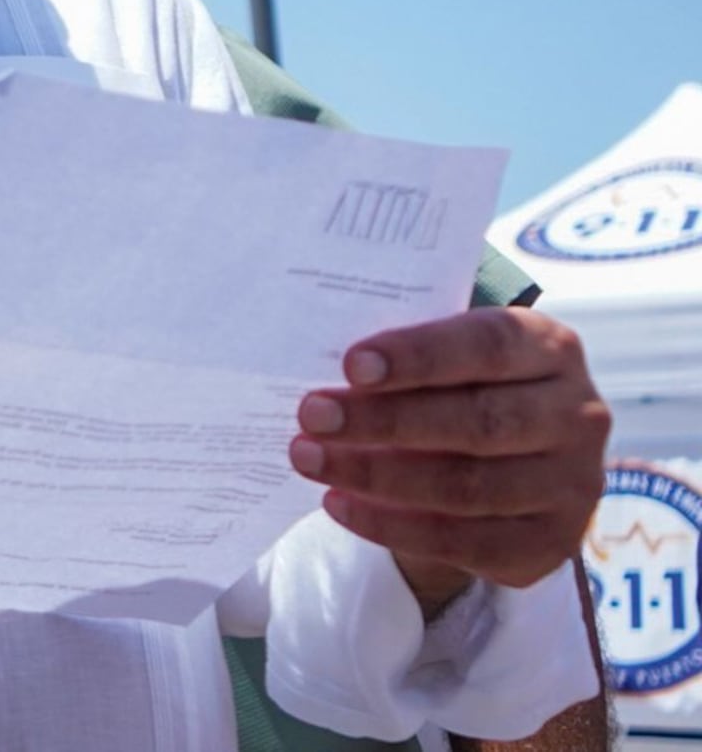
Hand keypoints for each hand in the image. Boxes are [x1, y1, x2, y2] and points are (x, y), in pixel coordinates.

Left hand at [289, 308, 609, 605]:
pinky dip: (392, 526)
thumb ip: (405, 359)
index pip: (488, 345)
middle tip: (313, 416)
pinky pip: (464, 542)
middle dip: (385, 421)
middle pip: (478, 422)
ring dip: (377, 476)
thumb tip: (324, 373)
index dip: (419, 355)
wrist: (515, 459)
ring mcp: (574, 484)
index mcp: (551, 349)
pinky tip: (337, 504)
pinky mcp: (553, 542)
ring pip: (468, 487)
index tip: (352, 365)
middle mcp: (578, 415)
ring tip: (309, 459)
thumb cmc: (461, 387)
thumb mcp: (448, 357)